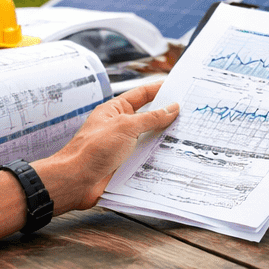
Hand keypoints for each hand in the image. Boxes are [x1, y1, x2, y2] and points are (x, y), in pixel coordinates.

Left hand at [35, 82, 180, 213]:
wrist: (75, 182)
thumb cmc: (91, 151)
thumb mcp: (124, 127)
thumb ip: (150, 118)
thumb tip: (171, 108)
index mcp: (115, 111)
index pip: (141, 95)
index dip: (160, 89)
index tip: (180, 87)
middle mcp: (119, 128)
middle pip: (149, 119)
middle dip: (168, 118)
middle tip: (193, 114)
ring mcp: (123, 147)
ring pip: (150, 141)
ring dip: (166, 141)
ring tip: (190, 137)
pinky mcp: (126, 166)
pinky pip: (147, 161)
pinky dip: (160, 160)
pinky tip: (175, 160)